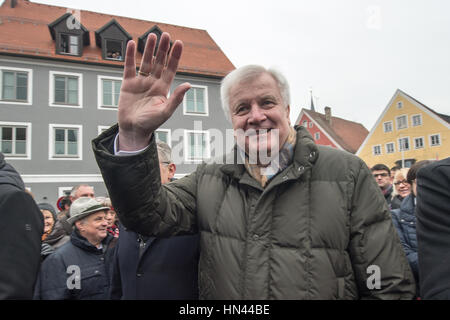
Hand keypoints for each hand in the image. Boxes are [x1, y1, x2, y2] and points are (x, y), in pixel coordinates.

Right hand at [118, 32, 190, 149]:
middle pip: (159, 61)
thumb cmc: (151, 123)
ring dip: (148, 49)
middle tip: (166, 35)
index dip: (175, 56)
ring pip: (145, 61)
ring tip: (151, 35)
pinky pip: (129, 66)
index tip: (179, 43)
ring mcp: (141, 81)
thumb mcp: (166, 111)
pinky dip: (130, 55)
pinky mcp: (128, 83)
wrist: (133, 130)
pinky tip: (132, 44)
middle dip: (163, 48)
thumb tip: (189, 85)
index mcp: (164, 88)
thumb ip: (176, 98)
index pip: (171, 68)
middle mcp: (153, 82)